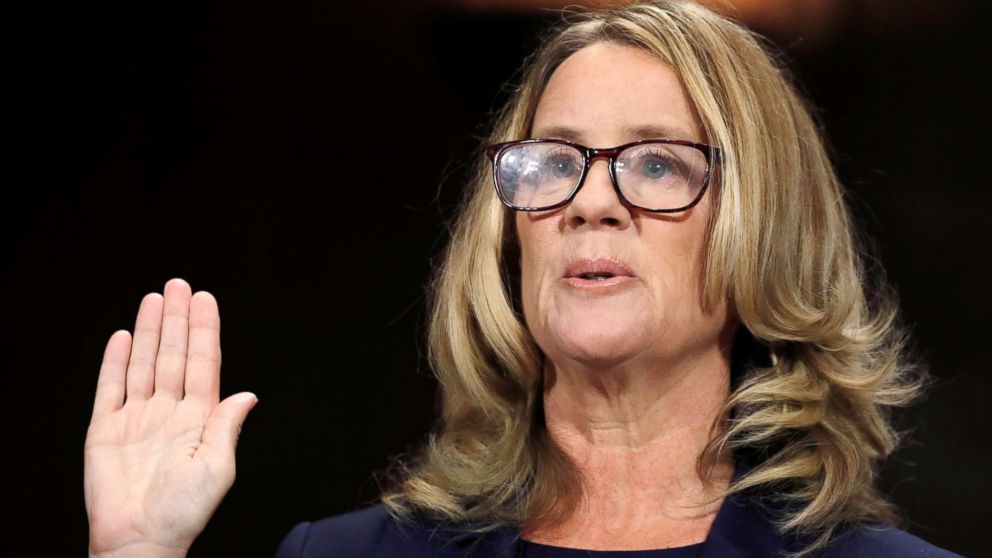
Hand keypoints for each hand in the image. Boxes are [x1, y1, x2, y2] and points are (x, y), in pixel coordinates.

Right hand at [84, 278, 257, 557]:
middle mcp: (169, 412)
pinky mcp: (106, 431)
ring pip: (143, 364)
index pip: (203, 363)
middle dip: (176, 320)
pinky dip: (114, 362)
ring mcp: (137, 419)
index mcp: (199, 418)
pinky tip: (122, 337)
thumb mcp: (217, 467)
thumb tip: (248, 394)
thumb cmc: (182, 512)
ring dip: (148, 331)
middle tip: (178, 285)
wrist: (140, 539)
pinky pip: (110, 389)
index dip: (204, 331)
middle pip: (173, 355)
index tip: (205, 300)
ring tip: (154, 300)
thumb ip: (227, 426)